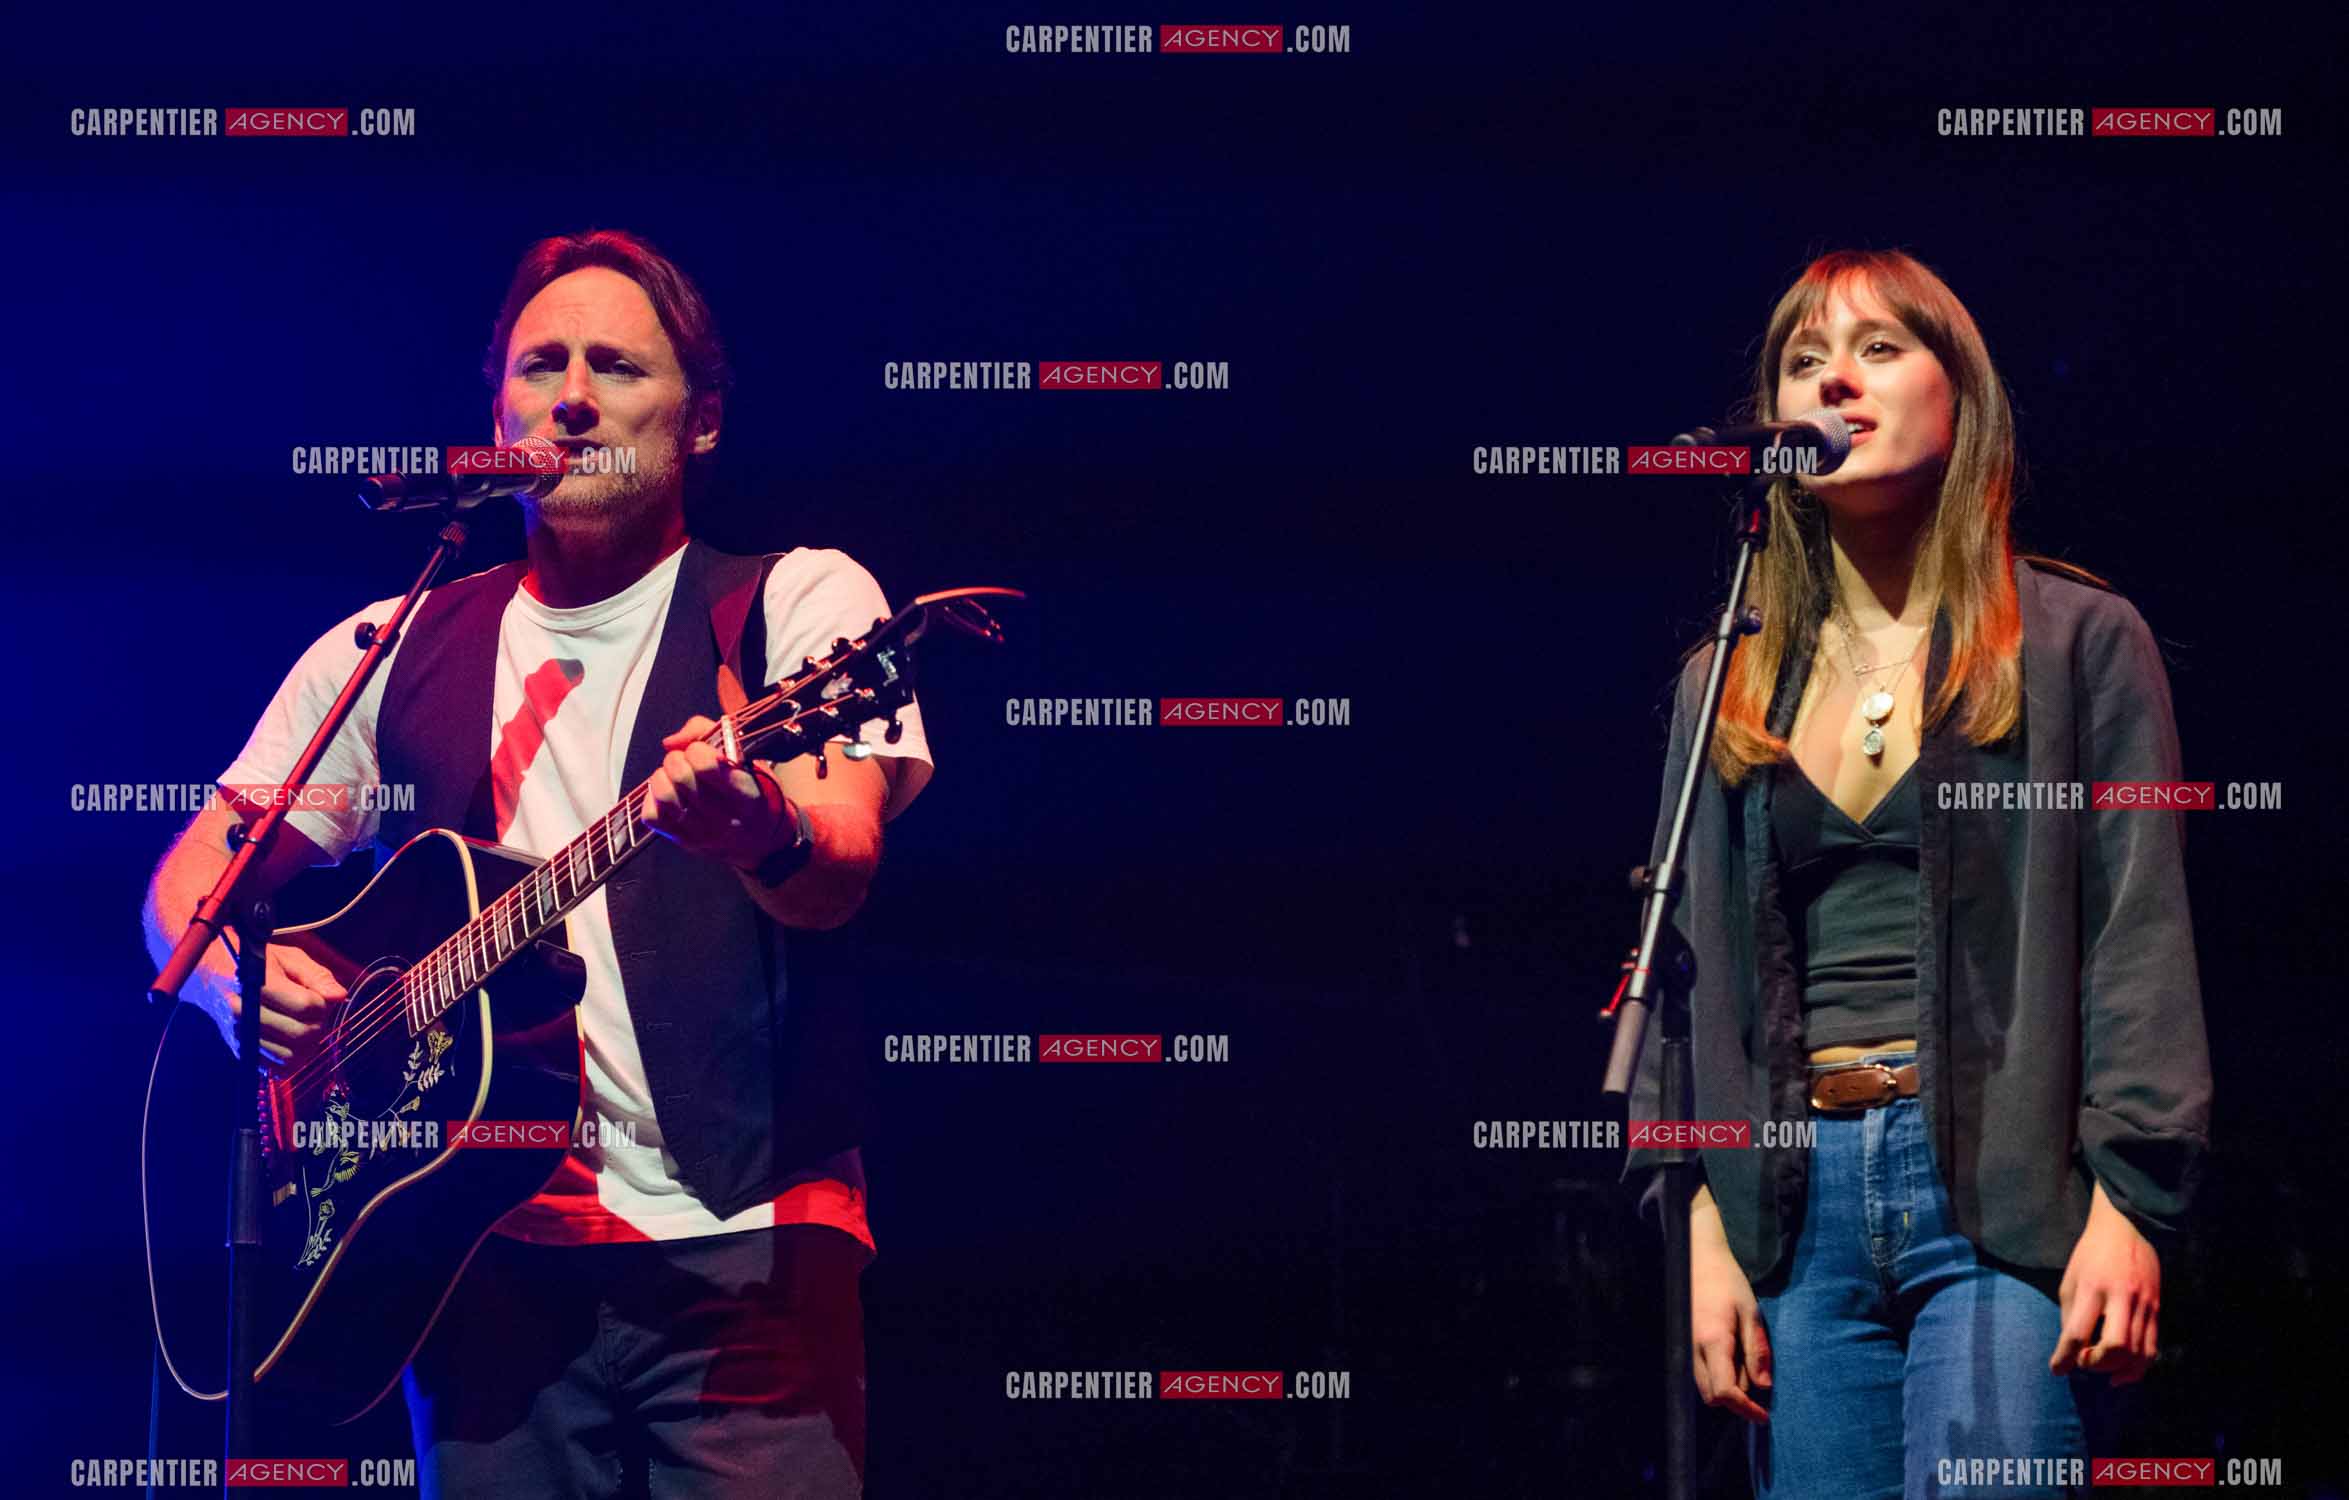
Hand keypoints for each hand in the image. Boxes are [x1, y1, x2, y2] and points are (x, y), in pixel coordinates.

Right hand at [197, 942, 347, 1070]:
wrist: (207, 972)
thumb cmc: (251, 960)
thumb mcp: (285, 957)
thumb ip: (315, 975)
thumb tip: (338, 996)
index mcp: (256, 982)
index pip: (306, 1006)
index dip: (321, 1001)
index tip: (315, 994)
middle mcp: (243, 1012)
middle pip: (303, 1033)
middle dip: (318, 1023)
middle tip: (313, 1011)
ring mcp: (239, 1034)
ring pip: (292, 1055)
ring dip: (307, 1043)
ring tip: (303, 1024)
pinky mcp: (239, 1050)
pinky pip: (276, 1068)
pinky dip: (291, 1059)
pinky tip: (292, 1040)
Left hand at [642, 715, 790, 869]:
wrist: (762, 838)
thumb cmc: (752, 789)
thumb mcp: (746, 757)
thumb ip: (709, 734)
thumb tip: (670, 742)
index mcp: (747, 794)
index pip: (706, 765)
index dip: (696, 748)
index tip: (702, 750)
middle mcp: (726, 819)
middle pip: (681, 777)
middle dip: (677, 759)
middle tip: (685, 760)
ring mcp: (703, 834)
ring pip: (664, 796)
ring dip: (663, 777)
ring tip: (674, 776)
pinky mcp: (684, 841)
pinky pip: (652, 816)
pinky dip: (653, 799)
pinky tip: (669, 794)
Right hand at [1691, 1190, 1771, 1422]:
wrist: (1698, 1259)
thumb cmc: (1727, 1282)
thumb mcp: (1751, 1313)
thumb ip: (1756, 1351)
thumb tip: (1763, 1387)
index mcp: (1714, 1342)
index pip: (1725, 1391)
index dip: (1745, 1409)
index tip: (1764, 1416)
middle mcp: (1694, 1350)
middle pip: (1712, 1396)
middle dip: (1736, 1401)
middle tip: (1759, 1390)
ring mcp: (1687, 1347)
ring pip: (1705, 1386)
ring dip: (1727, 1388)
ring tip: (1747, 1367)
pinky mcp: (1686, 1343)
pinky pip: (1701, 1373)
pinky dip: (1719, 1376)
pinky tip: (1734, 1359)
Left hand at [2050, 1182, 2160, 1385]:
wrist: (2128, 1227)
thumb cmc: (2091, 1254)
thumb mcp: (2071, 1279)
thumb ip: (2070, 1315)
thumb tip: (2070, 1350)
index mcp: (2092, 1287)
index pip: (2077, 1332)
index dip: (2065, 1357)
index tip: (2057, 1369)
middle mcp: (2121, 1297)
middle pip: (2114, 1347)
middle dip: (2096, 1364)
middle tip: (2082, 1361)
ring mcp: (2144, 1304)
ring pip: (2137, 1354)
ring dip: (2116, 1369)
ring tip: (2100, 1368)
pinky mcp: (2157, 1309)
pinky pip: (2152, 1348)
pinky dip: (2137, 1368)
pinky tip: (2121, 1374)